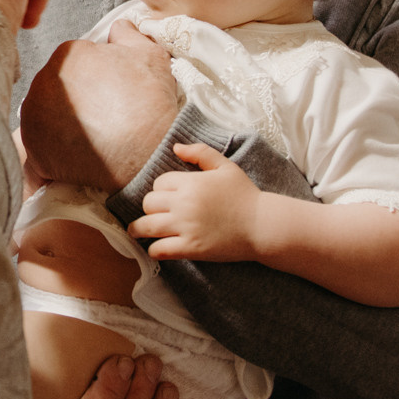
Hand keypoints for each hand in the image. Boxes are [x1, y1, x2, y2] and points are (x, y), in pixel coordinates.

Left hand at [17, 21, 181, 186]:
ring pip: (48, 115)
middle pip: (59, 88)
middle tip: (104, 117)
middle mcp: (43, 80)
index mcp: (68, 54)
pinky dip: (56, 149)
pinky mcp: (31, 145)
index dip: (95, 80)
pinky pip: (41, 144)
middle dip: (77, 100)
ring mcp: (33, 114)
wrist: (144, 154)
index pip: (75, 62)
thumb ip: (128, 34)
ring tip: (94, 138)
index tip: (109, 94)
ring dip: (64, 124)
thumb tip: (118, 27)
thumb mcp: (150, 56)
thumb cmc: (148, 105)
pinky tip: (78, 154)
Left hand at [130, 140, 264, 260]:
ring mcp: (186, 227)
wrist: (262, 225)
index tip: (167, 198)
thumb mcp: (225, 167)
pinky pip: (160, 249)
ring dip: (138, 230)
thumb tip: (176, 147)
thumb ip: (200, 153)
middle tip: (154, 214)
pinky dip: (154, 250)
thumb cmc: (245, 195)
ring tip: (135, 232)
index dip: (161, 190)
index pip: (159, 183)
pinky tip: (155, 249)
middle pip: (149, 203)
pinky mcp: (191, 248)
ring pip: (147, 226)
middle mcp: (184, 204)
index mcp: (190, 183)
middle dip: (150, 208)